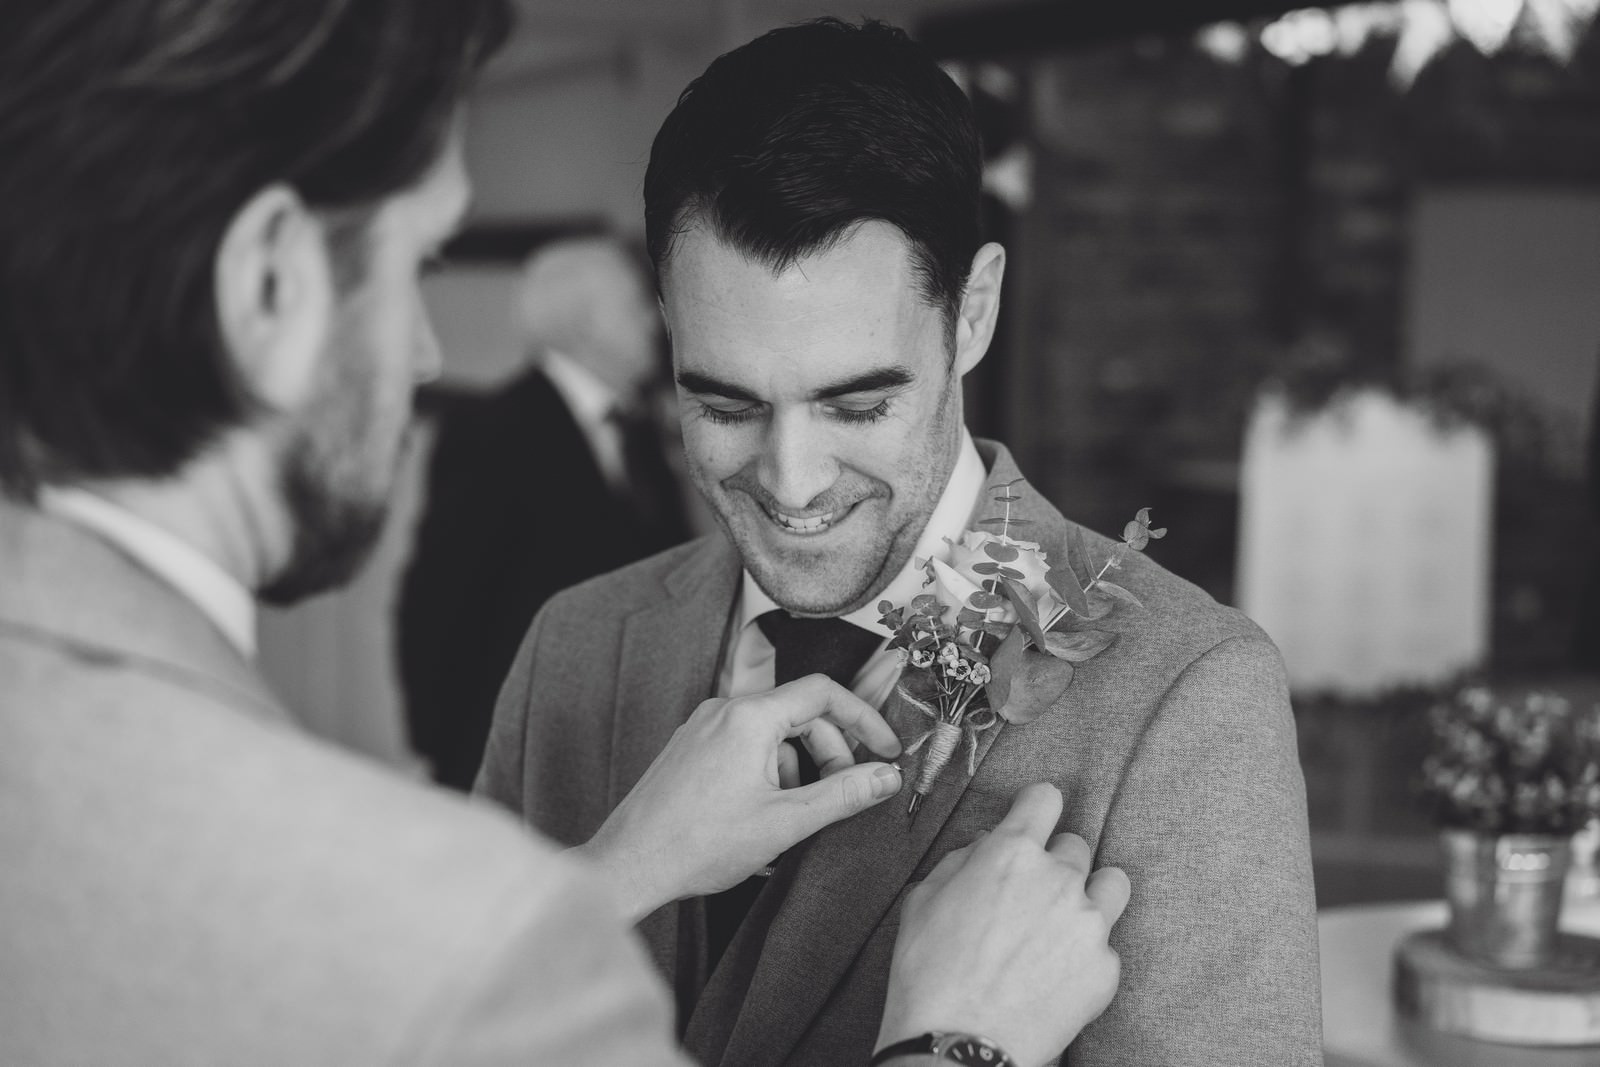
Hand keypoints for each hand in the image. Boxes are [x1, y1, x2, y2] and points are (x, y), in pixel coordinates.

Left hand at [573, 675, 902, 922]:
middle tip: (843, 796)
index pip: (823, 693)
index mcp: (749, 717)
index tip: (885, 751)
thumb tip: (887, 777)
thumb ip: (842, 795)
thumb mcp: (785, 823)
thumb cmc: (698, 845)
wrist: (628, 865)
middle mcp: (723, 710)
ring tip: (792, 818)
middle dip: (830, 753)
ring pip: (772, 734)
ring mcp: (702, 727)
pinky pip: (744, 746)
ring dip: (797, 769)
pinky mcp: (690, 748)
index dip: (864, 719)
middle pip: (799, 715)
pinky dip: (767, 772)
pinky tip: (763, 817)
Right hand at [877, 783, 1130, 1066]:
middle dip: (1053, 864)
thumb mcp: (924, 900)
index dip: (1037, 808)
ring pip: (1111, 884)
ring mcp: (1088, 923)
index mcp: (1010, 852)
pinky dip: (1086, 954)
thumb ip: (962, 860)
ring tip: (1063, 924)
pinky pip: (1106, 944)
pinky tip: (1056, 976)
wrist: (958, 1046)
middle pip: (1075, 845)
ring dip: (1090, 895)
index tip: (1034, 821)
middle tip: (1030, 897)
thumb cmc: (929, 975)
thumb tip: (986, 846)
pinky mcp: (1106, 967)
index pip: (1045, 798)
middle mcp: (1058, 878)